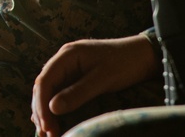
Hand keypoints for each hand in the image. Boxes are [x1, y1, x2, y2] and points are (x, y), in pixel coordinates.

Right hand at [31, 35, 159, 136]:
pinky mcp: (75, 77)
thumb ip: (78, 92)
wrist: (142, 55)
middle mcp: (64, 60)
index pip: (44, 81)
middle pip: (43, 87)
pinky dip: (55, 108)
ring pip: (49, 91)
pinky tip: (54, 121)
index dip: (41, 105)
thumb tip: (52, 108)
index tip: (46, 126)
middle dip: (42, 111)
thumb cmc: (124, 63)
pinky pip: (59, 92)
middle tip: (47, 134)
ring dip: (46, 111)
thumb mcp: (102, 79)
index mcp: (67, 55)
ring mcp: (69, 68)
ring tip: (48, 132)